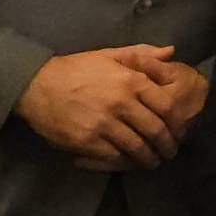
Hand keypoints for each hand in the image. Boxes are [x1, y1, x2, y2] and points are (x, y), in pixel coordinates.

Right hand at [72, 50, 209, 170]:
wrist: (37, 85)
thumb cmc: (76, 69)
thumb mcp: (109, 55)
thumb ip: (142, 54)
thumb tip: (172, 52)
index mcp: (131, 80)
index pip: (167, 106)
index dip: (176, 122)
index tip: (179, 130)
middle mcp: (121, 103)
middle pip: (155, 130)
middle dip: (167, 145)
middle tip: (170, 152)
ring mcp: (104, 124)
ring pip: (137, 147)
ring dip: (149, 158)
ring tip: (153, 161)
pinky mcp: (88, 141)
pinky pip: (115, 157)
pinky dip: (126, 162)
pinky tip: (130, 163)